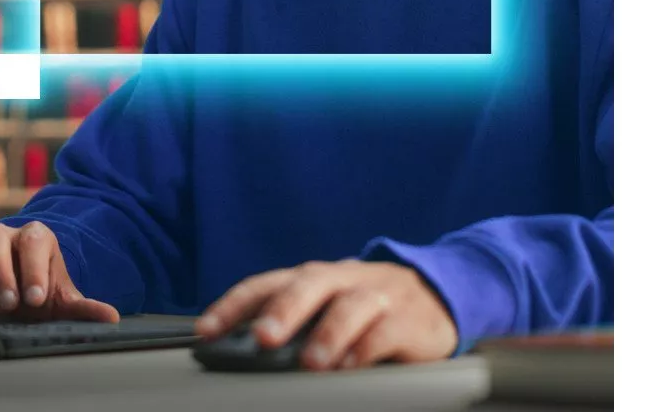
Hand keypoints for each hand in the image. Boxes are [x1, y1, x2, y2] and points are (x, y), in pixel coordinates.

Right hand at [0, 221, 120, 322]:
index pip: (35, 243)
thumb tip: (111, 317)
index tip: (37, 299)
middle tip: (11, 303)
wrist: (16, 294)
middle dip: (3, 272)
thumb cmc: (38, 295)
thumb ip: (83, 308)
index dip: (35, 269)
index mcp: (37, 238)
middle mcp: (7, 234)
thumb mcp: (60, 300)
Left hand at [194, 259, 457, 370]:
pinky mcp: (410, 319)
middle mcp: (345, 279)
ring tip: (312, 362)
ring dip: (329, 333)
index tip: (206, 330)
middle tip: (264, 337)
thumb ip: (292, 324)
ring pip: (352, 305)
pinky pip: (387, 332)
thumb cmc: (369, 308)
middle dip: (284, 309)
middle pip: (311, 283)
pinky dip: (366, 350)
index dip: (234, 304)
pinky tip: (350, 367)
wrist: (438, 296)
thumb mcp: (328, 307)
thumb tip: (241, 351)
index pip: (268, 283)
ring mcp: (379, 296)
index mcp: (316, 277)